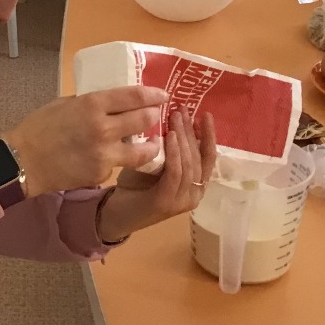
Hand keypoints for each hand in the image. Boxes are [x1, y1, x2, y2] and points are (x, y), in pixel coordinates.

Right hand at [6, 86, 167, 196]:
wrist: (22, 160)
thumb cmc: (39, 127)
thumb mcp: (65, 103)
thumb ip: (90, 103)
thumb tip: (113, 103)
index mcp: (92, 104)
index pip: (134, 97)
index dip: (153, 95)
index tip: (163, 95)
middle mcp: (103, 128)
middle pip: (144, 120)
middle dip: (154, 117)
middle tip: (156, 116)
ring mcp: (104, 154)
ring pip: (142, 150)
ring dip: (151, 145)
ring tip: (152, 144)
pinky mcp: (101, 173)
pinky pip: (118, 164)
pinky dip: (120, 160)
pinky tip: (115, 158)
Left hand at [96, 111, 218, 241]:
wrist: (115, 214)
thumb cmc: (136, 186)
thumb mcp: (155, 163)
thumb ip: (167, 148)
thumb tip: (172, 117)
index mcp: (196, 185)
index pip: (209, 157)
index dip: (209, 135)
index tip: (205, 114)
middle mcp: (194, 194)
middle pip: (199, 157)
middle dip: (192, 131)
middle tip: (183, 110)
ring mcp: (181, 200)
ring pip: (189, 164)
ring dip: (183, 138)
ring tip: (175, 118)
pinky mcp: (166, 201)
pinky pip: (176, 173)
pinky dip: (174, 153)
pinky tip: (169, 136)